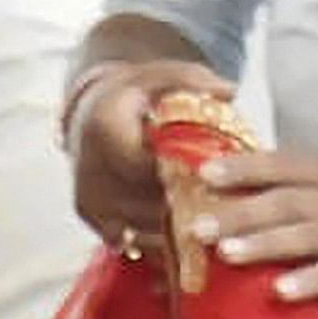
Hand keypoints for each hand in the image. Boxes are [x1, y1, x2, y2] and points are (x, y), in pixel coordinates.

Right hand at [66, 58, 233, 244]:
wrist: (92, 111)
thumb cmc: (136, 92)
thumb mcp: (164, 74)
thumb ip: (196, 81)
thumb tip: (229, 91)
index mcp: (105, 128)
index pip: (147, 166)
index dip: (183, 178)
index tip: (217, 180)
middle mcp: (89, 168)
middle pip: (146, 204)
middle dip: (187, 211)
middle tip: (225, 214)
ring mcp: (88, 197)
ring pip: (140, 228)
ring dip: (176, 233)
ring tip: (213, 228)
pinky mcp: (90, 218)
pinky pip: (130, 241)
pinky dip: (158, 244)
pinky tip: (187, 242)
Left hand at [186, 151, 317, 314]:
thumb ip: (301, 201)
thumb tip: (240, 206)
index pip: (286, 166)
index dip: (247, 166)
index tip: (203, 171)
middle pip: (289, 201)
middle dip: (242, 210)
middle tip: (196, 222)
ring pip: (311, 234)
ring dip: (267, 242)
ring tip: (226, 253)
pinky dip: (312, 281)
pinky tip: (281, 292)